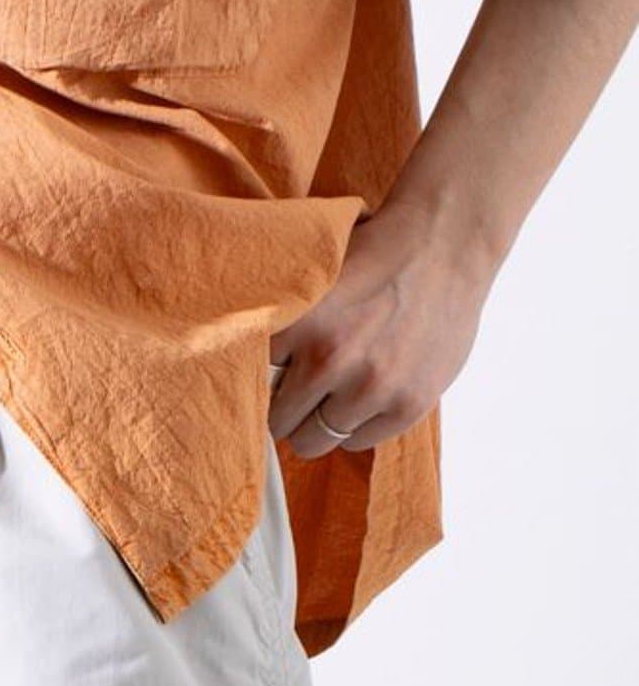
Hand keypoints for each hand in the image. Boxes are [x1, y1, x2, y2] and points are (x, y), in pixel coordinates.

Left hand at [267, 196, 494, 459]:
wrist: (445, 241)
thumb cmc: (372, 259)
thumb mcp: (310, 280)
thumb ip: (278, 328)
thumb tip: (240, 373)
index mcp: (297, 324)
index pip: (251, 386)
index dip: (263, 383)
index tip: (275, 378)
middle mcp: (331, 357)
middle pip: (278, 423)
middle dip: (289, 408)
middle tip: (308, 387)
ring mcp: (371, 385)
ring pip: (314, 441)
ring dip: (322, 421)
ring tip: (341, 389)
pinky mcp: (407, 405)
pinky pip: (356, 444)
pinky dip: (358, 425)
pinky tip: (371, 392)